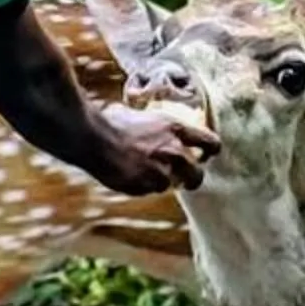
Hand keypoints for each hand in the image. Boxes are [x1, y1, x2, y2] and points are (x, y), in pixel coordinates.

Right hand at [91, 99, 216, 195]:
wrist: (93, 138)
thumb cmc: (113, 121)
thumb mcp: (142, 115)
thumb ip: (156, 126)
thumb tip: (156, 126)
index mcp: (175, 128)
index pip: (211, 143)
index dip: (210, 150)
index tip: (205, 154)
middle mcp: (173, 151)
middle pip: (197, 175)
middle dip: (192, 178)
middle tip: (185, 178)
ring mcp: (160, 172)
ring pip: (170, 184)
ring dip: (160, 180)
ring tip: (143, 170)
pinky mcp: (145, 187)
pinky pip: (148, 190)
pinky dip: (142, 185)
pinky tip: (128, 174)